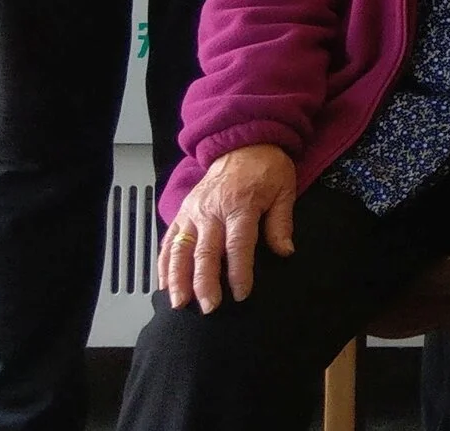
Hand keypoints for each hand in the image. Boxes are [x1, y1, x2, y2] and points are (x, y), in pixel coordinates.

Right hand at [160, 145, 296, 312]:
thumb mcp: (284, 190)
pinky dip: (164, 263)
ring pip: (180, 249)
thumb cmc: (266, 168)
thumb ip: (281, 223)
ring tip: (178, 303)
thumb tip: (285, 252)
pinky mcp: (182, 212)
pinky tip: (164, 284)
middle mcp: (211, 210)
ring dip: (178, 278)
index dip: (239, 272)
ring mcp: (193, 211)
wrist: (243, 142)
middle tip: (208, 307)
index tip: (241, 294)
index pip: (238, 245)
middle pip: (205, 252)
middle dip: (204, 283)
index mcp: (240, 205)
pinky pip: (169, 239)